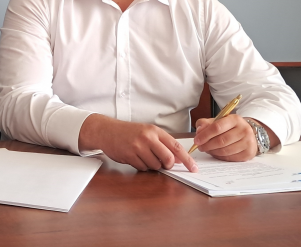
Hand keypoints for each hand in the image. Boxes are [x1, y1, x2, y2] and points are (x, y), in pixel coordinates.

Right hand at [79, 114, 197, 171]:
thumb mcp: (147, 132)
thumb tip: (178, 159)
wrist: (107, 131)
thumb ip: (163, 144)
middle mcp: (147, 137)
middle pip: (167, 158)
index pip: (176, 146)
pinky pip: (143, 168)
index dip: (186, 159)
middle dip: (168, 165)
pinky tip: (135, 158)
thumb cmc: (129, 132)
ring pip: (155, 165)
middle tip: (163, 164)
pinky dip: (142, 166)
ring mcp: (138, 146)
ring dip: (152, 166)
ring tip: (143, 156)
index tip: (193, 168)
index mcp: (155, 131)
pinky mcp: (129, 155)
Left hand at [193, 115, 278, 161]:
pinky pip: (230, 158)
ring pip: (225, 151)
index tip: (196, 140)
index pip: (217, 127)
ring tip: (207, 149)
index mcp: (235, 119)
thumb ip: (206, 124)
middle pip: (221, 141)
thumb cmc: (230, 127)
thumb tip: (199, 131)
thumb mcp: (218, 121)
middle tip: (200, 147)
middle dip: (207, 145)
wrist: (248, 134)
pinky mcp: (248, 153)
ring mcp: (248, 142)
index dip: (205, 135)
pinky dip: (220, 157)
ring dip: (212, 152)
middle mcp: (244, 130)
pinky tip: (216, 153)